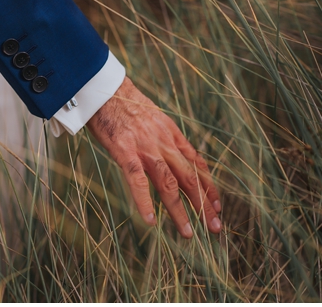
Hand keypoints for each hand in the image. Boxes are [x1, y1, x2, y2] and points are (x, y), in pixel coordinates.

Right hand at [87, 78, 221, 237]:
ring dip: (180, 211)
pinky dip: (144, 201)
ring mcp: (146, 148)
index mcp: (171, 134)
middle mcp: (164, 143)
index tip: (217, 206)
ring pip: (169, 184)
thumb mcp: (151, 117)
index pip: (197, 165)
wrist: (104, 88)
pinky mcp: (125, 151)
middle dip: (204, 205)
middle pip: (189, 179)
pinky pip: (137, 180)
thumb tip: (165, 151)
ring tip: (188, 233)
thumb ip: (160, 135)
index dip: (209, 187)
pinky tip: (150, 220)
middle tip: (215, 228)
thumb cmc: (121, 102)